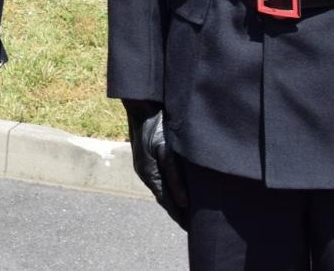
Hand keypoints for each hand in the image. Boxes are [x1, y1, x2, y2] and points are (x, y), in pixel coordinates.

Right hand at [123, 99, 188, 228]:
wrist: (141, 104)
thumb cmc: (156, 125)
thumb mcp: (166, 150)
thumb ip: (175, 176)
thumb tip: (184, 203)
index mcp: (150, 174)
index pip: (167, 203)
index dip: (180, 217)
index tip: (192, 230)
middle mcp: (145, 173)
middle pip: (163, 199)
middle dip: (177, 212)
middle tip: (192, 224)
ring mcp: (143, 165)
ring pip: (161, 189)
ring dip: (172, 200)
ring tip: (187, 211)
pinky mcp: (145, 158)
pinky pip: (158, 179)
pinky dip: (169, 188)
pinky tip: (177, 188)